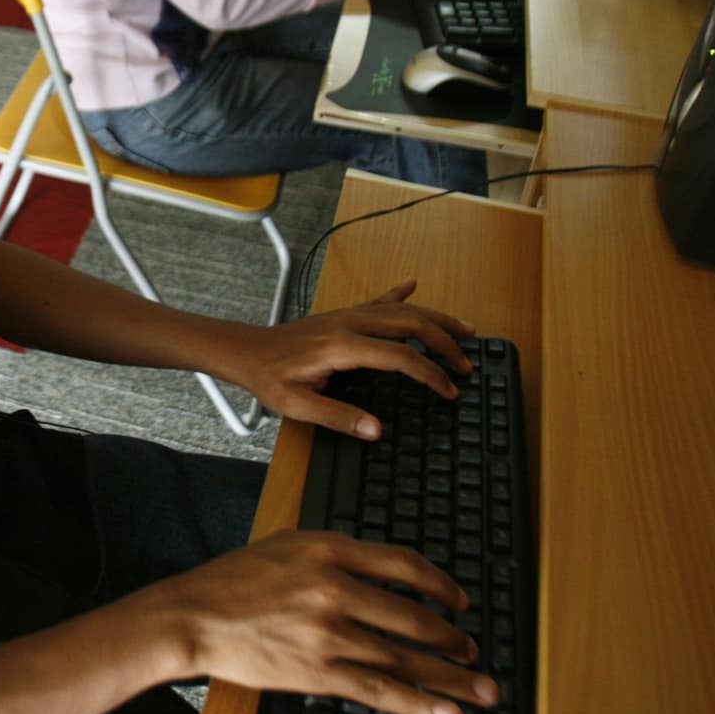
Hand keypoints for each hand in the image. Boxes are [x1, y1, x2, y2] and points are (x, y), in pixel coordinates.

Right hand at [147, 528, 496, 713]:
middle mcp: (335, 589)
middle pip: (414, 616)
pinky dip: (419, 706)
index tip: (458, 601)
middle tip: (470, 650)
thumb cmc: (234, 580)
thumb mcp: (288, 544)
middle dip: (451, 638)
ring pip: (404, 657)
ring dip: (449, 677)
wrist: (194, 616)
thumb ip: (336, 552)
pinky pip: (379, 691)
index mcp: (330, 550)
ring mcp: (328, 634)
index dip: (441, 586)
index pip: (405, 566)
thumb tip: (382, 569)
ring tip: (477, 688)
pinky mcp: (317, 672)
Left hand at [212, 280, 470, 437]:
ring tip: (464, 329)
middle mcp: (350, 323)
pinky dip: (400, 292)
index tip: (449, 390)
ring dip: (435, 317)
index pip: (400, 356)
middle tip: (468, 364)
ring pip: (402, 309)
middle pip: (411, 324)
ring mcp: (348, 314)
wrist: (246, 350)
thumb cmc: (270, 378)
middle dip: (445, 342)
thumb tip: (376, 430)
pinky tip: (413, 283)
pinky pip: (378, 299)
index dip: (430, 374)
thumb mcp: (298, 406)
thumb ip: (338, 417)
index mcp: (342, 347)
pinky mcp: (343, 314)